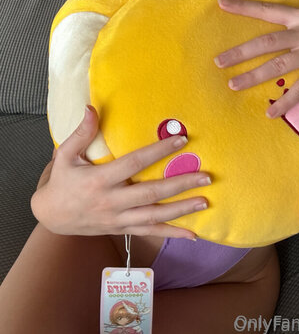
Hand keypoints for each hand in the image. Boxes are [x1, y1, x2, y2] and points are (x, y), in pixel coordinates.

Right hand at [31, 106, 210, 237]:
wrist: (51, 217)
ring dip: (182, 210)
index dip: (159, 151)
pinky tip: (192, 234)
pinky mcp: (122, 229)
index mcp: (100, 180)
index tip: (181, 140)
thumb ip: (81, 133)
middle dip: (180, 185)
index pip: (135, 163)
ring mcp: (119, 219)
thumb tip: (90, 107)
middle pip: (152, 193)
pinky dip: (172, 234)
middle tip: (205, 176)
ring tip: (205, 201)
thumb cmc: (61, 182)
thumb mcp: (66, 155)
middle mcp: (112, 202)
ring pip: (155, 216)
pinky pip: (150, 233)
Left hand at [214, 0, 298, 118]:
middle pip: (266, 43)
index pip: (267, 10)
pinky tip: (271, 113)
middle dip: (240, 52)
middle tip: (218, 61)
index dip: (243, 7)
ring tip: (233, 85)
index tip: (221, 4)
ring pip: (277, 66)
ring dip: (254, 77)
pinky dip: (285, 102)